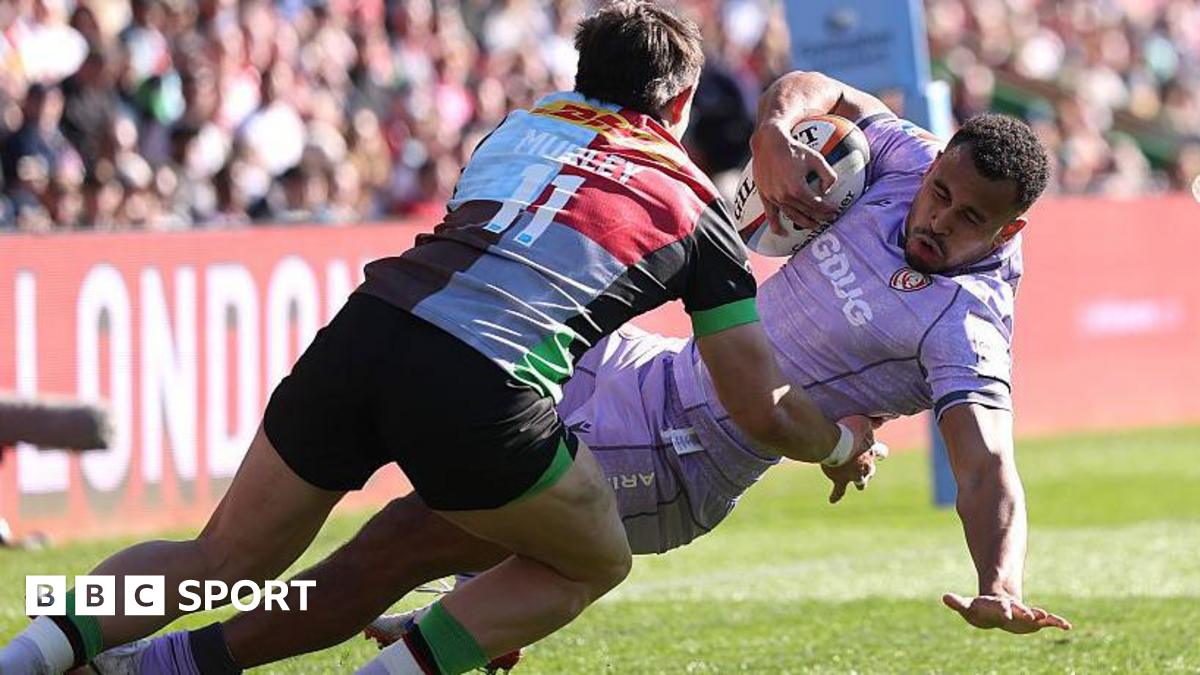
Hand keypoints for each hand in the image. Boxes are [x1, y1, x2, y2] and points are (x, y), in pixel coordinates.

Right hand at [749, 122, 839, 233]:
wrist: (768, 143)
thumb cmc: (793, 149)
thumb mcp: (816, 158)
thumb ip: (828, 175)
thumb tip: (829, 189)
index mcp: (798, 188)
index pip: (817, 205)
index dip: (827, 210)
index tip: (835, 211)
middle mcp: (785, 196)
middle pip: (806, 212)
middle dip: (819, 217)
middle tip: (828, 219)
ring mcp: (774, 197)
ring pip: (791, 215)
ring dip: (803, 223)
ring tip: (814, 225)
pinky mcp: (765, 195)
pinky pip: (771, 215)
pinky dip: (776, 226)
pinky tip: (782, 233)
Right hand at [822, 415, 886, 503]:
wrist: (834, 443)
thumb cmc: (848, 429)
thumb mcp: (862, 421)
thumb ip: (871, 422)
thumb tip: (881, 420)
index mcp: (871, 450)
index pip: (881, 452)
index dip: (879, 451)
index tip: (878, 451)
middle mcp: (866, 465)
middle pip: (871, 470)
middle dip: (869, 470)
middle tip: (866, 468)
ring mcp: (854, 475)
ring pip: (861, 483)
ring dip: (860, 482)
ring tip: (859, 485)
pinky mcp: (840, 480)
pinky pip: (839, 491)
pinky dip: (836, 495)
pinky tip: (833, 500)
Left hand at [942, 593, 1071, 632]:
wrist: (996, 606)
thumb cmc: (980, 609)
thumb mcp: (968, 607)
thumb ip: (958, 603)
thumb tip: (944, 597)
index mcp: (998, 605)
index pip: (1000, 607)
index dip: (1004, 609)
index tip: (1007, 613)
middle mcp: (1014, 608)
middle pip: (1020, 609)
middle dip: (1025, 612)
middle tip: (1032, 615)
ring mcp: (1024, 613)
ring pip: (1036, 613)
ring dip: (1043, 616)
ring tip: (1052, 618)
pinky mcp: (1033, 620)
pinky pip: (1048, 621)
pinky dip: (1057, 622)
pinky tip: (1067, 626)